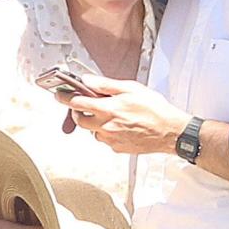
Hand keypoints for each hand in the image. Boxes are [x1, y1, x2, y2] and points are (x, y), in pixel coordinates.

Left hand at [56, 75, 191, 154]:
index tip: (59, 93)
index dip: (65, 97)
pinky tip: (121, 125)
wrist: (170, 132)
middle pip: (80, 120)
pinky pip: (105, 139)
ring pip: (93, 131)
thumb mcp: (131, 88)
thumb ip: (106, 85)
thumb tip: (87, 81)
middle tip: (86, 104)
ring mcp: (111, 139)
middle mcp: (106, 126)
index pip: (77, 103)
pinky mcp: (117, 148)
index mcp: (108, 109)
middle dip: (79, 111)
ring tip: (113, 114)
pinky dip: (107, 132)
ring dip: (95, 122)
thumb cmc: (155, 109)